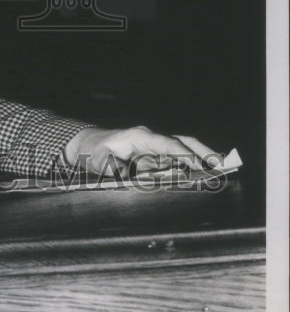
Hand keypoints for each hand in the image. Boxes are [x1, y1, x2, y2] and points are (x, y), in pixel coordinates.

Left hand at [63, 125, 221, 177]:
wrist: (88, 146)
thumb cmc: (94, 152)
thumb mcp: (98, 161)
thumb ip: (112, 167)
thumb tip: (125, 173)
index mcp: (139, 137)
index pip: (165, 143)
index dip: (182, 154)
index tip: (197, 164)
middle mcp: (151, 139)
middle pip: (181, 141)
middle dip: (202, 152)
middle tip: (222, 165)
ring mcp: (155, 147)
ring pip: (183, 148)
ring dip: (202, 157)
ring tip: (222, 170)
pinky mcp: (156, 156)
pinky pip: (177, 158)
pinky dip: (193, 164)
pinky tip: (206, 174)